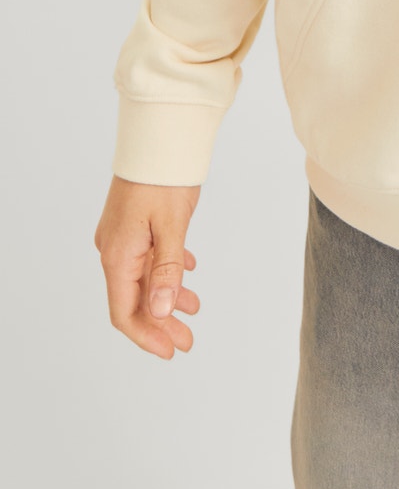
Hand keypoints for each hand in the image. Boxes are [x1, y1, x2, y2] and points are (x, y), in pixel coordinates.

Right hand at [95, 175, 202, 358]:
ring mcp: (123, 236)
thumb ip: (167, 271)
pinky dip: (167, 271)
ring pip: (143, 278)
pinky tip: (187, 273)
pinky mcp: (134, 224)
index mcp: (118, 256)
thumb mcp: (172, 226)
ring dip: (167, 297)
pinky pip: (148, 257)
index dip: (147, 335)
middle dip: (161, 323)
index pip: (125, 311)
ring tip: (194, 309)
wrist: (159, 136)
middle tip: (187, 340)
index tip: (170, 351)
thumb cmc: (164, 177)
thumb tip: (162, 312)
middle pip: (135, 299)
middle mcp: (114, 250)